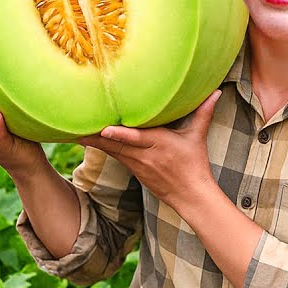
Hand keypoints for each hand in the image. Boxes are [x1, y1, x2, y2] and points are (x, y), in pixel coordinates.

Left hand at [77, 90, 220, 210]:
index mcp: (160, 144)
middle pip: (115, 145)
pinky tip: (85, 140)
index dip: (120, 135)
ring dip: (92, 142)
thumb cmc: (194, 164)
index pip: (136, 139)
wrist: (190, 195)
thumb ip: (203, 113)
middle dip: (94, 137)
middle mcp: (144, 155)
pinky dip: (99, 148)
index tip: (104, 130)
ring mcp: (137, 164)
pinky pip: (114, 156)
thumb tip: (216, 92)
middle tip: (73, 126)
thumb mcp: (198, 138)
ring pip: (110, 151)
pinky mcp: (133, 170)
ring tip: (71, 131)